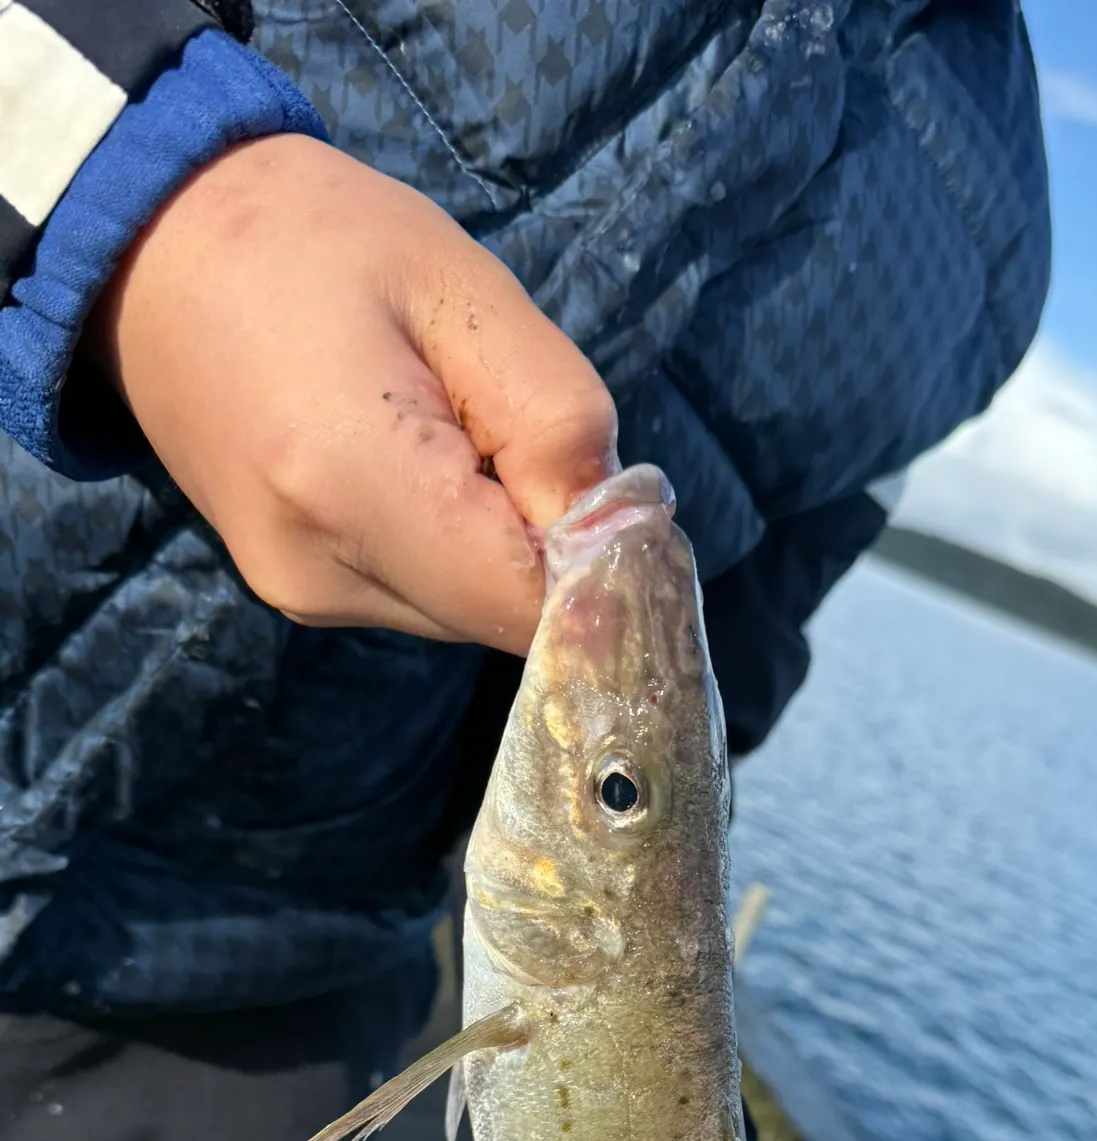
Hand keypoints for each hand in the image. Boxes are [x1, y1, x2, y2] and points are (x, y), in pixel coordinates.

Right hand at [85, 133, 618, 649]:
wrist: (156, 249)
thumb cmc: (318, 245)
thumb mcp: (466, 295)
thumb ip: (558, 423)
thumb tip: (619, 535)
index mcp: (357, 489)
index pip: (533, 606)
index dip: (602, 569)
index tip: (617, 499)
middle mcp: (324, 576)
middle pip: (507, 617)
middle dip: (551, 545)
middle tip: (516, 430)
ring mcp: (306, 595)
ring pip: (471, 611)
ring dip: (501, 544)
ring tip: (452, 433)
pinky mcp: (302, 593)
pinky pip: (427, 596)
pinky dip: (457, 547)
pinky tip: (421, 464)